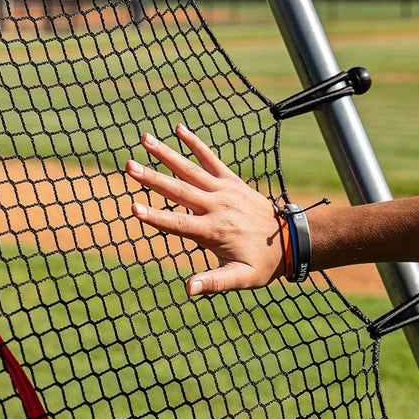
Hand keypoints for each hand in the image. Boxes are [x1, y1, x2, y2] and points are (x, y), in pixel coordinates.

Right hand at [125, 125, 284, 295]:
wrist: (290, 241)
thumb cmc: (261, 264)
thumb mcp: (240, 278)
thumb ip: (214, 282)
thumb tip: (189, 290)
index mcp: (213, 231)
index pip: (177, 224)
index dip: (155, 217)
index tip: (134, 208)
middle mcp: (216, 206)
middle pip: (178, 190)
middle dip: (152, 178)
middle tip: (128, 166)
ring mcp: (224, 190)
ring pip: (189, 169)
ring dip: (165, 154)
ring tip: (144, 139)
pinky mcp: (231, 181)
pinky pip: (210, 159)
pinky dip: (195, 144)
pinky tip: (179, 129)